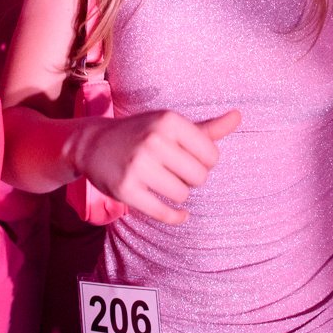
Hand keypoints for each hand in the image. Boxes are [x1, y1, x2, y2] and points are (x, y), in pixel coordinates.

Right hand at [74, 109, 240, 224]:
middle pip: (200, 177)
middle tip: (174, 171)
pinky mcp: (125, 189)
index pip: (212, 156)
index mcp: (168, 120)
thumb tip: (239, 116)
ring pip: (182, 195)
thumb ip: (208, 127)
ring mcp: (138, 165)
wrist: (93, 144)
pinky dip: (175, 217)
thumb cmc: (142, 133)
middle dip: (191, 179)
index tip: (188, 158)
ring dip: (178, 194)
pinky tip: (178, 213)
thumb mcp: (171, 125)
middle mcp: (153, 140)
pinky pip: (164, 213)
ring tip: (163, 182)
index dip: (204, 162)